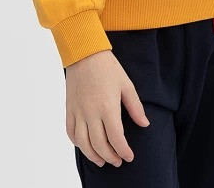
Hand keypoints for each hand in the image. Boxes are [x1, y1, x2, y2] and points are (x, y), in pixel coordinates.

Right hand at [65, 50, 149, 167]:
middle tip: (118, 161)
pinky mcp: (69, 108)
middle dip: (110, 157)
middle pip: (99, 145)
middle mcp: (91, 112)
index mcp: (108, 107)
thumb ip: (135, 107)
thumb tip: (144, 124)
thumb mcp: (126, 84)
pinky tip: (86, 146)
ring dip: (93, 156)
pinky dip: (77, 143)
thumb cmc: (108, 67)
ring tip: (102, 161)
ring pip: (83, 143)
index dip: (123, 151)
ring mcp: (78, 111)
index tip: (129, 156)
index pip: (116, 138)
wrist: (84, 53)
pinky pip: (70, 132)